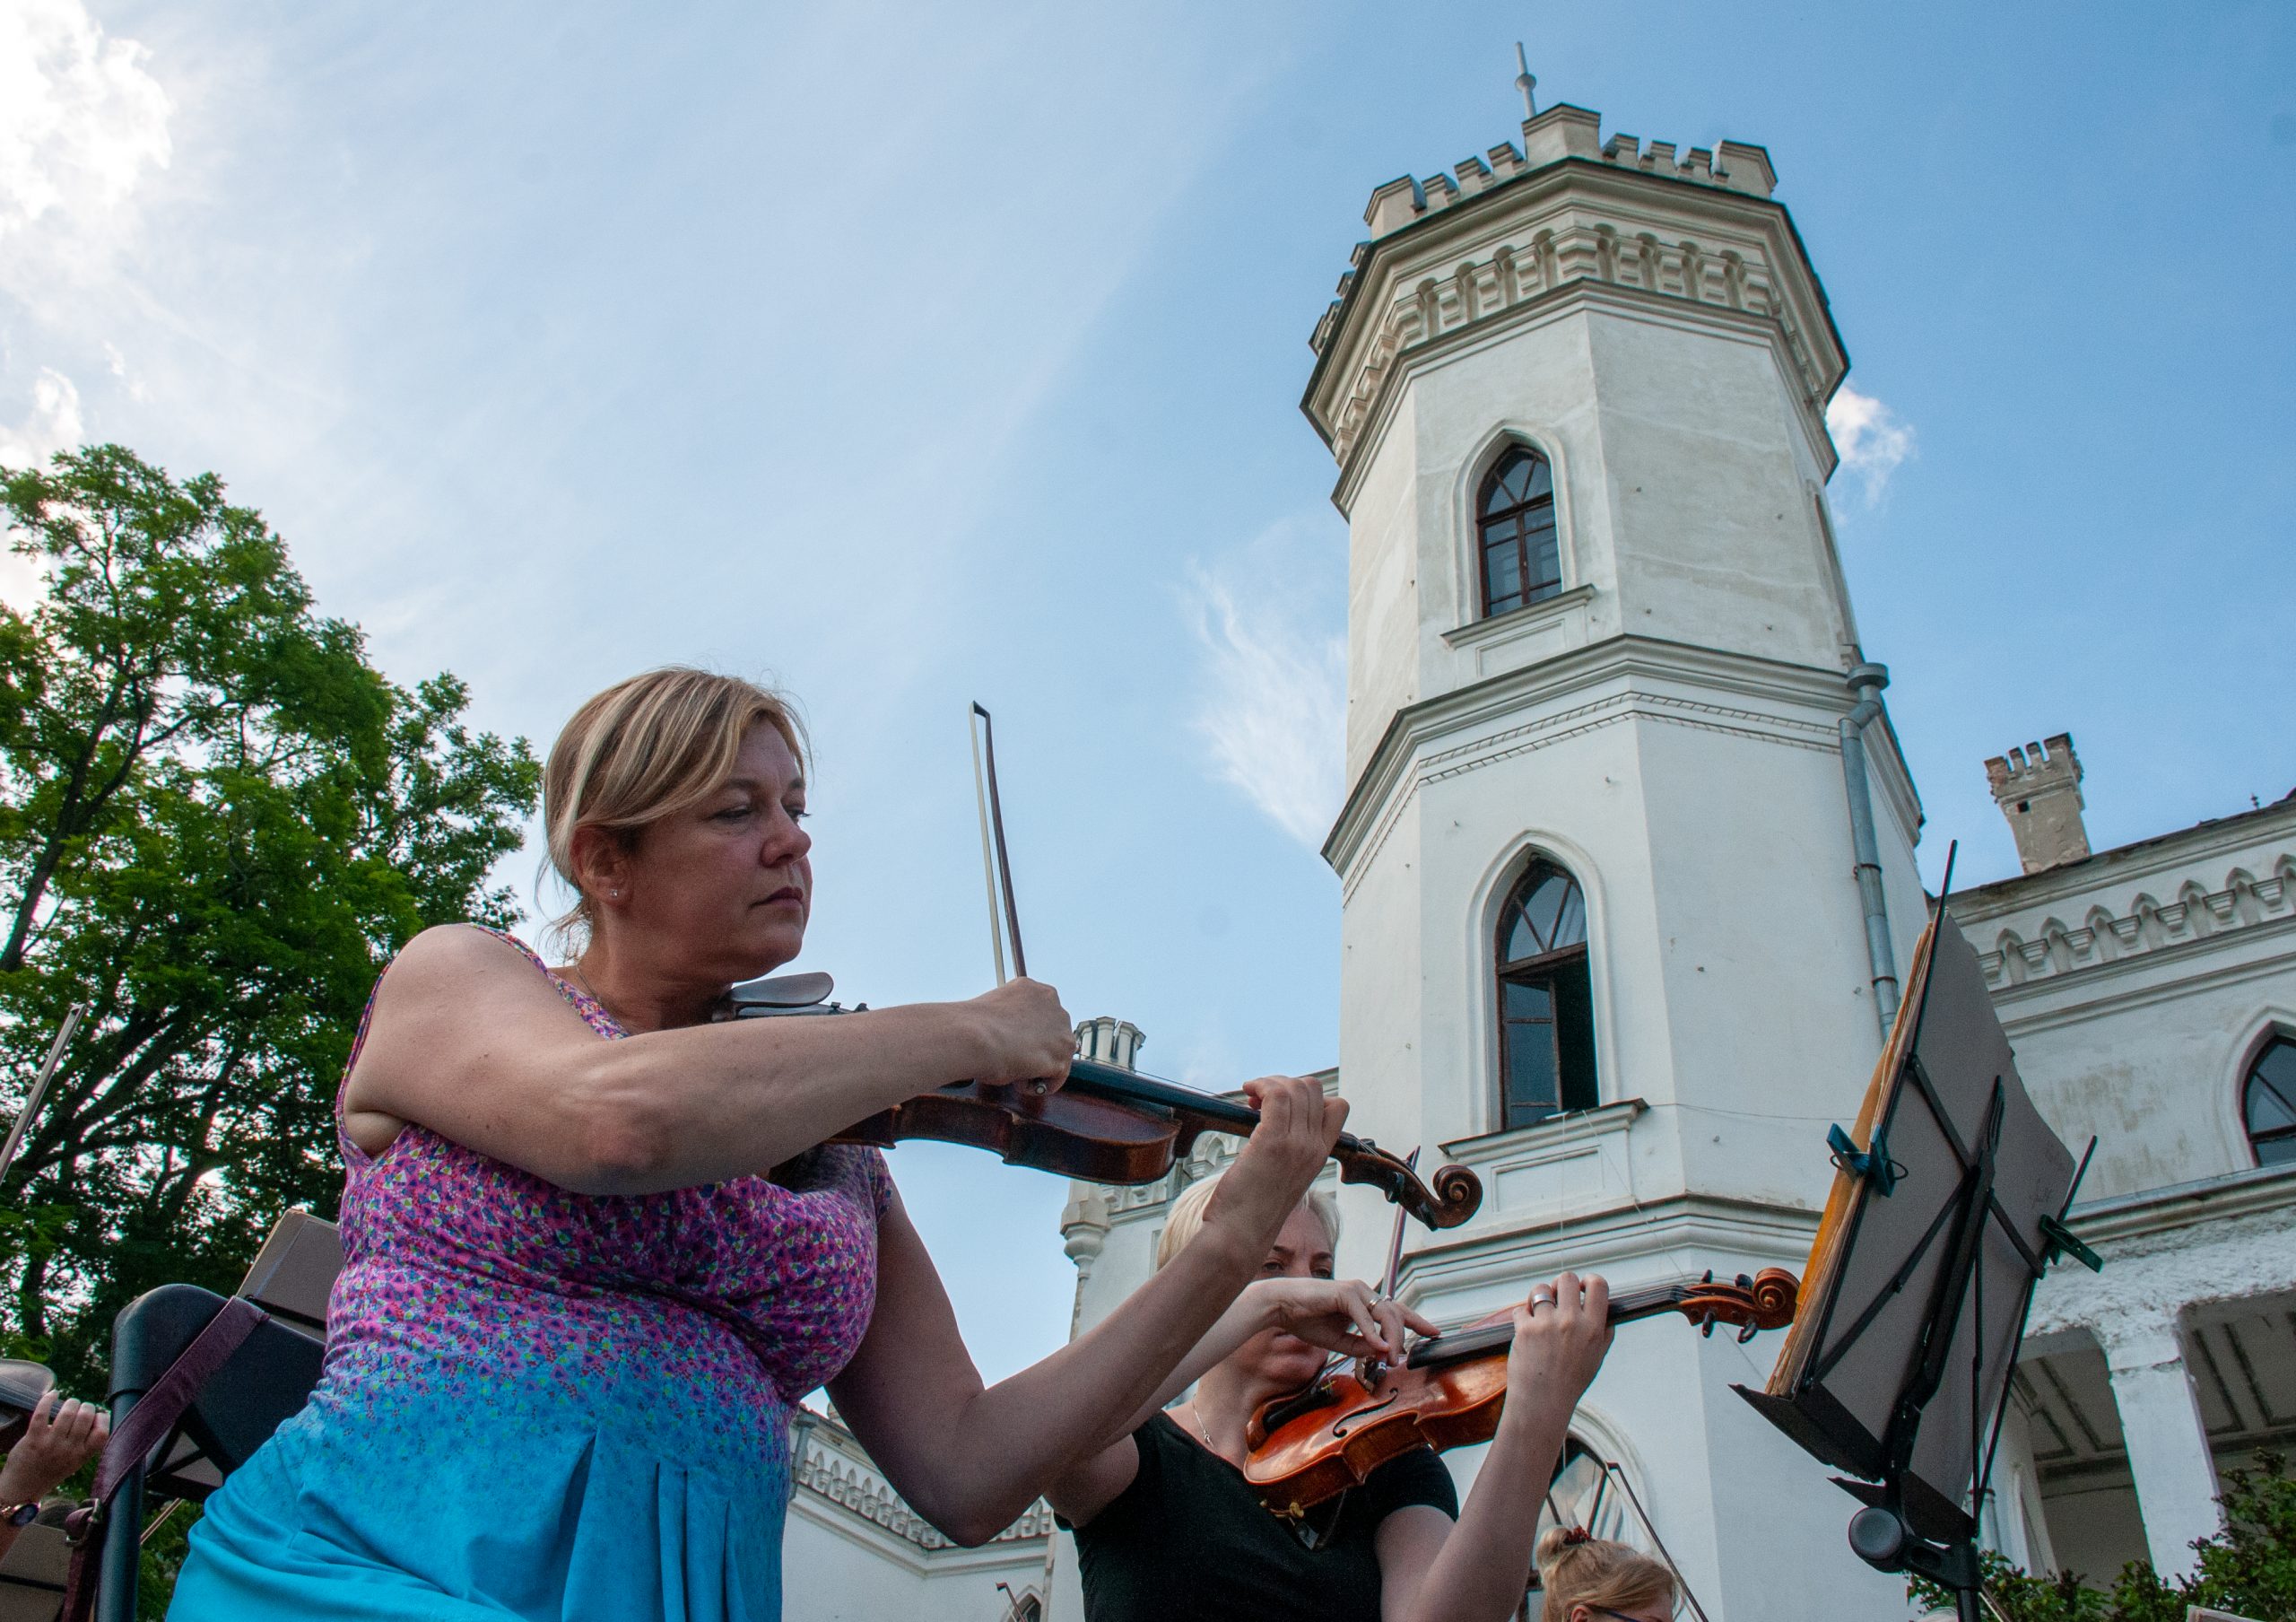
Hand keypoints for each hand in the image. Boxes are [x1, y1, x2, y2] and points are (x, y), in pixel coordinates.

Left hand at [0, 1392, 107, 1503]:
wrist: (23, 1488)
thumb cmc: (51, 1471)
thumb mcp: (75, 1462)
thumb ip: (86, 1443)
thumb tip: (98, 1414)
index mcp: (81, 1456)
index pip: (102, 1432)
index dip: (103, 1419)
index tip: (97, 1416)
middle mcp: (68, 1450)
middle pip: (85, 1416)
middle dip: (85, 1406)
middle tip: (81, 1408)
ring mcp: (50, 1444)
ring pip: (67, 1413)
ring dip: (70, 1402)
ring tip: (69, 1404)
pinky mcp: (33, 1439)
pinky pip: (42, 1413)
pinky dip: (48, 1399)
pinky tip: (53, 1394)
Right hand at [963, 978, 1073, 1090]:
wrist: (973, 1038)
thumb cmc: (973, 1026)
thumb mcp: (997, 1011)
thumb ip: (1012, 1019)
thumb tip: (1010, 1036)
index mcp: (1037, 991)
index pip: (1043, 1016)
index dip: (1027, 1034)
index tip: (1012, 1044)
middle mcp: (1055, 1006)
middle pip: (1053, 1035)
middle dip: (1035, 1050)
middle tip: (1013, 1060)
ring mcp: (1062, 1031)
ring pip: (1055, 1056)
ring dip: (1036, 1068)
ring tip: (1012, 1070)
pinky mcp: (1061, 1056)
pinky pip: (1054, 1077)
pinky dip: (1036, 1085)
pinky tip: (1017, 1081)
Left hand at [1199, 1076, 1347, 1254]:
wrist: (1240, 1235)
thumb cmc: (1251, 1209)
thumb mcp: (1282, 1176)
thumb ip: (1286, 1150)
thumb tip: (1266, 1118)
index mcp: (1319, 1155)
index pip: (1337, 1108)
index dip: (1309, 1096)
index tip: (1282, 1106)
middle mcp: (1314, 1148)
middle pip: (1314, 1089)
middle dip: (1285, 1083)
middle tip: (1259, 1100)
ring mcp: (1296, 1144)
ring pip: (1295, 1087)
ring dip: (1269, 1082)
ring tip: (1251, 1097)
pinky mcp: (1272, 1142)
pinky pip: (1275, 1095)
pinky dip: (1260, 1085)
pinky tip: (1247, 1093)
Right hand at [1251, 1277, 1437, 1363]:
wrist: (1281, 1307)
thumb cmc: (1307, 1320)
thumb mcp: (1339, 1341)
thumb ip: (1361, 1347)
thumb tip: (1384, 1354)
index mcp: (1364, 1302)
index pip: (1397, 1311)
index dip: (1417, 1321)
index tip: (1435, 1333)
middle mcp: (1364, 1292)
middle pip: (1395, 1315)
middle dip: (1402, 1339)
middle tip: (1398, 1361)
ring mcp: (1356, 1290)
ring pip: (1385, 1314)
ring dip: (1390, 1339)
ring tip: (1390, 1358)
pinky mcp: (1345, 1293)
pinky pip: (1365, 1316)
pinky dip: (1372, 1333)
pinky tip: (1377, 1347)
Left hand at [1502, 1272, 1611, 1422]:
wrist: (1542, 1402)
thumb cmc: (1570, 1382)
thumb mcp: (1596, 1359)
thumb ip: (1603, 1333)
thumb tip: (1605, 1311)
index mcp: (1594, 1329)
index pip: (1598, 1285)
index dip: (1590, 1281)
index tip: (1582, 1287)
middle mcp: (1572, 1322)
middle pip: (1566, 1278)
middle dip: (1560, 1285)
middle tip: (1557, 1298)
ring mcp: (1547, 1324)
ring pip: (1540, 1289)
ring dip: (1539, 1298)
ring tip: (1540, 1313)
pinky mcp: (1525, 1328)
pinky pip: (1521, 1309)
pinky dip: (1522, 1317)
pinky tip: (1526, 1330)